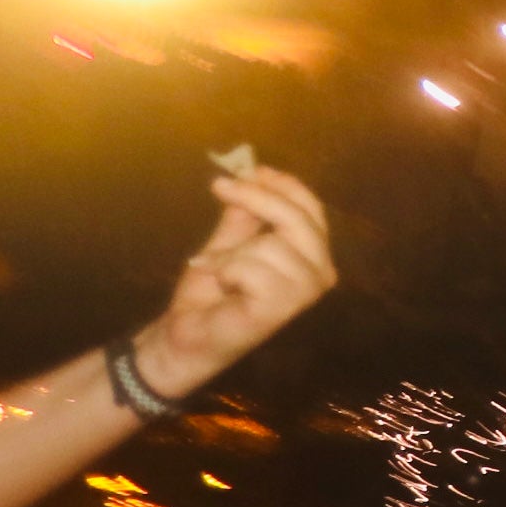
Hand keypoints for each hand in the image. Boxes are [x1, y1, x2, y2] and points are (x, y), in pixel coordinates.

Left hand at [132, 170, 336, 396]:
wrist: (185, 337)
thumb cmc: (210, 294)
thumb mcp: (228, 243)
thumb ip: (245, 216)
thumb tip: (253, 175)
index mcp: (313, 257)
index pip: (311, 210)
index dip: (284, 185)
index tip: (251, 169)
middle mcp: (320, 274)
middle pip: (298, 219)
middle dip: (257, 198)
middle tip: (220, 187)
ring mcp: (303, 294)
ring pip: (272, 243)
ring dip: (233, 251)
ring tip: (219, 268)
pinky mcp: (280, 309)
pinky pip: (252, 267)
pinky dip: (226, 270)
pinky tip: (223, 286)